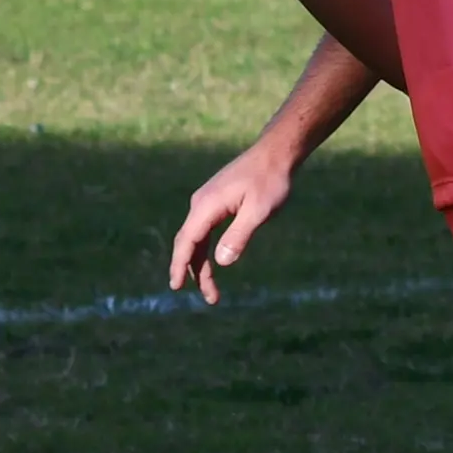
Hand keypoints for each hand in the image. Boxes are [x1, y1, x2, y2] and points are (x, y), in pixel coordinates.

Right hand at [170, 138, 298, 303]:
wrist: (275, 154)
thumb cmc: (271, 181)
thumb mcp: (259, 210)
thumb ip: (239, 235)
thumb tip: (220, 262)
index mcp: (207, 206)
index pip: (187, 241)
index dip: (180, 265)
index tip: (176, 287)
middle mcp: (201, 204)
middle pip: (189, 244)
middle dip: (194, 272)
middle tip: (210, 298)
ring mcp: (207, 203)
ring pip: (197, 240)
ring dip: (202, 264)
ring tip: (212, 291)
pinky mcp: (216, 203)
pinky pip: (204, 232)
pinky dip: (206, 250)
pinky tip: (213, 264)